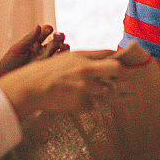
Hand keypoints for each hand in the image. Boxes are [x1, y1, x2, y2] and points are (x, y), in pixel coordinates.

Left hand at [0, 25, 68, 79]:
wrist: (4, 79)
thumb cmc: (8, 63)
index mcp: (34, 42)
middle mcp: (42, 50)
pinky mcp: (48, 70)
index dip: (48, 29)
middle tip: (57, 36)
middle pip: (56, 40)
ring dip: (64, 46)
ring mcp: (46, 60)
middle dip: (59, 36)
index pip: (45, 32)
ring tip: (62, 46)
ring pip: (61, 51)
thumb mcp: (17, 49)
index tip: (48, 29)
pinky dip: (64, 59)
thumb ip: (29, 38)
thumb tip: (39, 25)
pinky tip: (62, 57)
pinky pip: (59, 63)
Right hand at [0, 50, 127, 118]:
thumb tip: (108, 57)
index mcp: (83, 57)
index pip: (111, 54)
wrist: (30, 88)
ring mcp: (85, 87)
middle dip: (124, 74)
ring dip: (102, 92)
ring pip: (107, 91)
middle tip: (127, 78)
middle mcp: (87, 70)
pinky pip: (92, 105)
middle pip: (118, 70)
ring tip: (85, 90)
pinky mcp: (81, 103)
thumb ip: (87, 58)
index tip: (129, 63)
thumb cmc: (47, 71)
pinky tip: (73, 100)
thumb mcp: (67, 58)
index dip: (122, 58)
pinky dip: (87, 104)